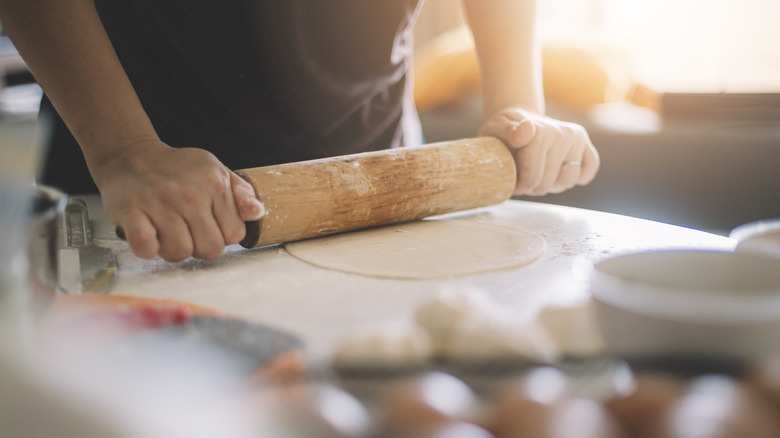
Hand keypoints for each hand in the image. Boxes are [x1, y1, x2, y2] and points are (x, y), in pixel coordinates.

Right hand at [94, 140, 264, 261]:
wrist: (132, 155)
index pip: (234, 234)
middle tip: (187, 232)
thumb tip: (258, 212)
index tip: (209, 225)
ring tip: (167, 232)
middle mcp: (189, 193)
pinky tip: (149, 235)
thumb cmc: (177, 169)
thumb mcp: (216, 171)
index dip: (222, 235)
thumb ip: (240, 193)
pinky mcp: (131, 211)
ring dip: (173, 249)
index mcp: (214, 184)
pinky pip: (146, 246)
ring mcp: (159, 202)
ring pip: (180, 252)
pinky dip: (148, 248)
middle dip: (200, 247)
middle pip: (210, 249)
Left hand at [479, 108, 599, 195]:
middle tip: (522, 180)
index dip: (520, 187)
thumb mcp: (494, 130)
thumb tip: (527, 127)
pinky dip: (579, 176)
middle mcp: (562, 133)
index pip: (532, 177)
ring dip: (553, 185)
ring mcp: (575, 138)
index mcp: (539, 132)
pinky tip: (561, 173)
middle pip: (548, 182)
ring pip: (568, 180)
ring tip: (540, 176)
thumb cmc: (503, 132)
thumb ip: (506, 131)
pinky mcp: (585, 144)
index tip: (512, 183)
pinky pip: (590, 167)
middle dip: (533, 187)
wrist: (517, 120)